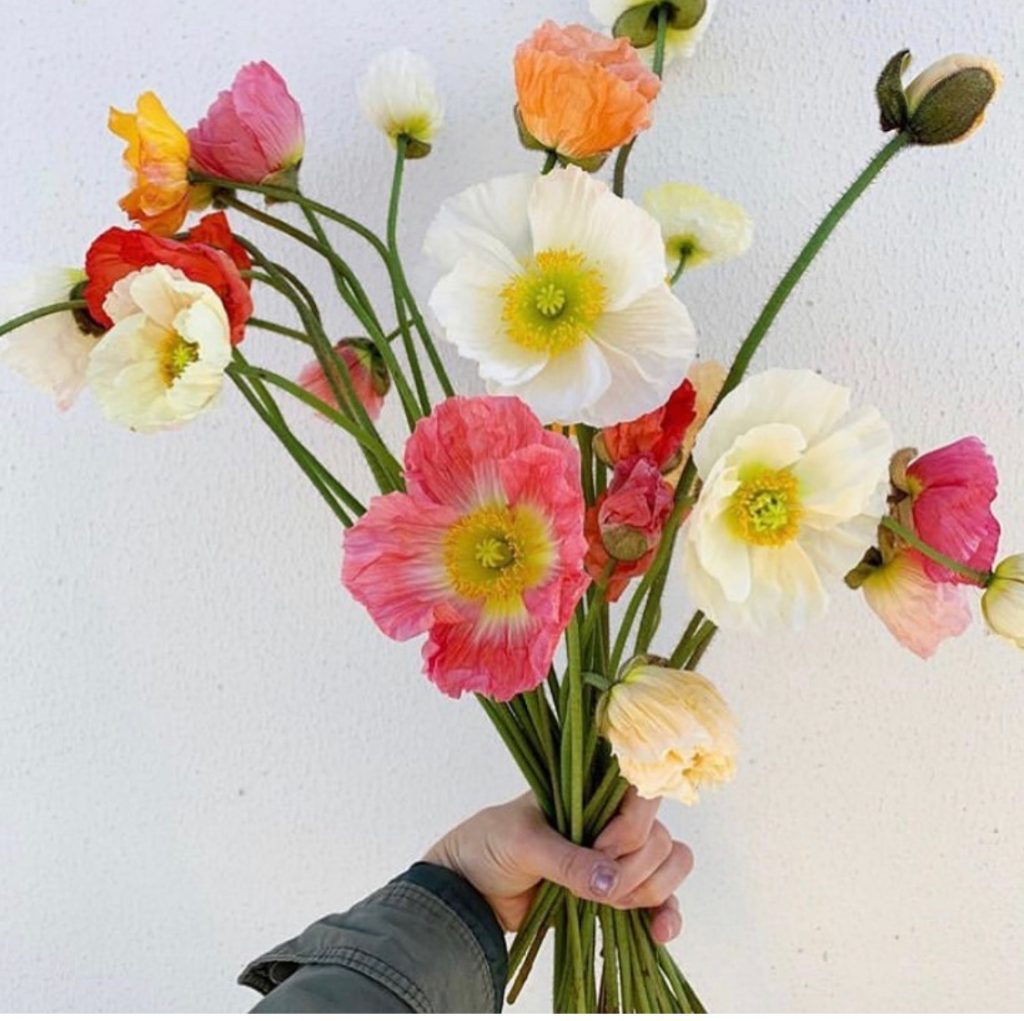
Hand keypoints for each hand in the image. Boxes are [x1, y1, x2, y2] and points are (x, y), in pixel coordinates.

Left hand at [422, 790, 692, 941]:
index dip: (632, 825)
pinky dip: (666, 916)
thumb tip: (611, 884)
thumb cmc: (488, 846)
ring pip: (669, 866)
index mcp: (590, 792)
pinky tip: (658, 932)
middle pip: (660, 837)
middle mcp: (612, 820)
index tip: (601, 846)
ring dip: (651, 891)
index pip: (641, 794)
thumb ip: (567, 860)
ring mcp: (618, 859)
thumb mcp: (523, 843)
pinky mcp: (617, 895)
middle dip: (636, 867)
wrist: (468, 892)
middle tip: (597, 885)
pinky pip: (661, 902)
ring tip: (612, 904)